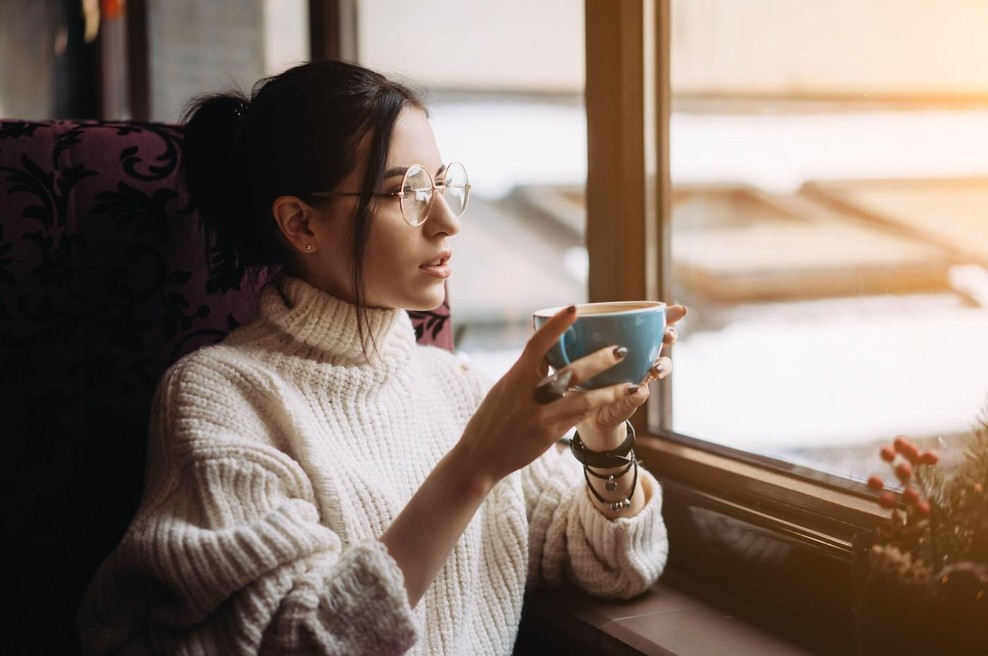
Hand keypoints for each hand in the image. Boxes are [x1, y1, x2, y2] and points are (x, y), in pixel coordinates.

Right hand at [455, 305, 654, 487]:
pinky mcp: (548, 435)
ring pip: (581, 400)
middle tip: (621, 350)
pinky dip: (595, 408)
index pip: (537, 345)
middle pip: (568, 373)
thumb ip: (526, 372)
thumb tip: (547, 351)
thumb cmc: (491, 418)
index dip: (556, 326)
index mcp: (514, 378)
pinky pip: (578, 418)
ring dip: (608, 391)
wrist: (479, 457)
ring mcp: (539, 417)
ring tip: (631, 384)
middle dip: (597, 361)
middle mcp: (526, 395)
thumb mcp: (504, 389)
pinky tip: (613, 402)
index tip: (574, 309)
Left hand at [575, 304, 686, 449]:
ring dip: (662, 365)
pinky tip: (638, 388)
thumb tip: (569, 310)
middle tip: (668, 335)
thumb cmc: (585, 375)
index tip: (680, 310)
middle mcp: (641, 357)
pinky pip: (641, 394)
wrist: (585, 410)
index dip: (669, 316)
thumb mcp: (581, 352)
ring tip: (655, 368)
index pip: (654, 323)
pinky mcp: (632, 398)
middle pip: (664, 341)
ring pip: (661, 367)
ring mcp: (640, 377)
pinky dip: (640, 391)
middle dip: (670, 335)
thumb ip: (580, 334)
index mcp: (632, 341)